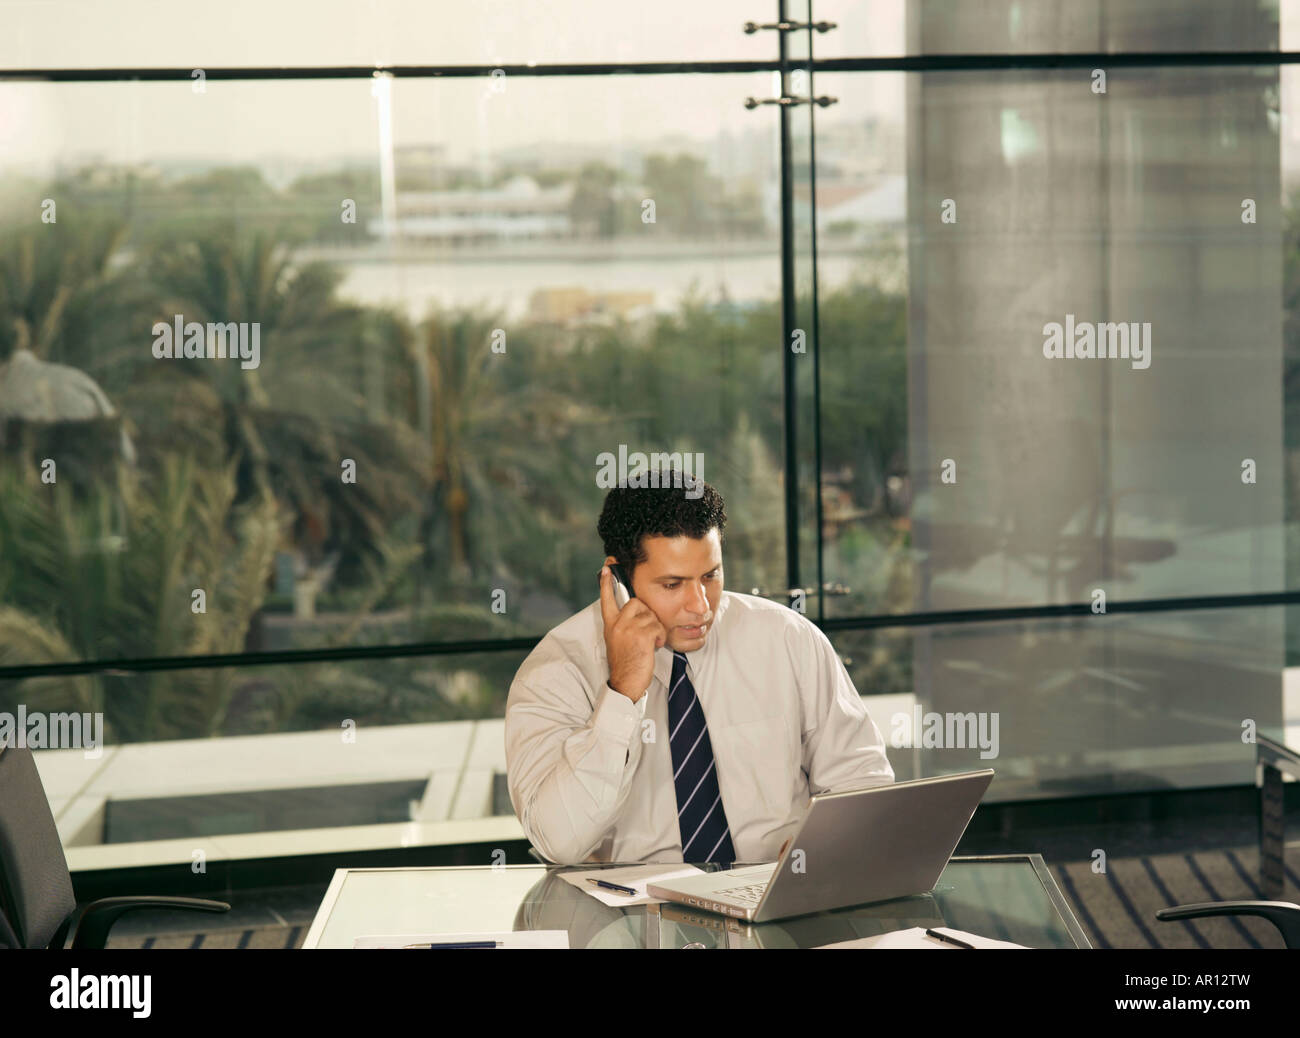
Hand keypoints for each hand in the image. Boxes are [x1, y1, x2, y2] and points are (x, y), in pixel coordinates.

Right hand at [599, 563, 666, 702]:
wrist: (625, 682)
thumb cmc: (626, 663)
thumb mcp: (618, 640)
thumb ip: (623, 625)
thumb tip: (636, 612)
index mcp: (610, 624)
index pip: (606, 599)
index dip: (606, 583)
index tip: (607, 568)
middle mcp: (617, 624)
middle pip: (636, 602)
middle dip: (647, 614)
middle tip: (647, 630)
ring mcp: (628, 629)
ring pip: (650, 615)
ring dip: (655, 628)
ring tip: (650, 642)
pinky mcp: (641, 636)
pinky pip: (657, 627)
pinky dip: (660, 637)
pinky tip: (654, 647)